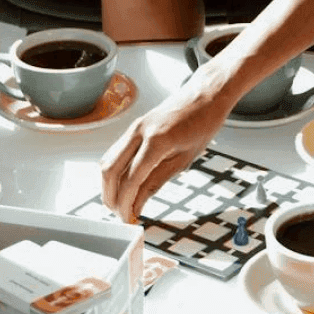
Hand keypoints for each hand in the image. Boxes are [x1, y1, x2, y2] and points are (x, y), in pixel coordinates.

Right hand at [100, 78, 231, 222]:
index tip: (127, 218)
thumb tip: (137, 204)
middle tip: (120, 215)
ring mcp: (133, 127)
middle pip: (109, 170)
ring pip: (107, 161)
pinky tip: (122, 184)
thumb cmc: (202, 123)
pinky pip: (115, 152)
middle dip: (110, 196)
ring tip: (120, 204)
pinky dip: (114, 171)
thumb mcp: (184, 159)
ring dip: (108, 185)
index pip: (130, 179)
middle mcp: (139, 131)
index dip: (125, 203)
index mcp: (156, 140)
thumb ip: (156, 182)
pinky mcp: (133, 127)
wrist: (205, 96)